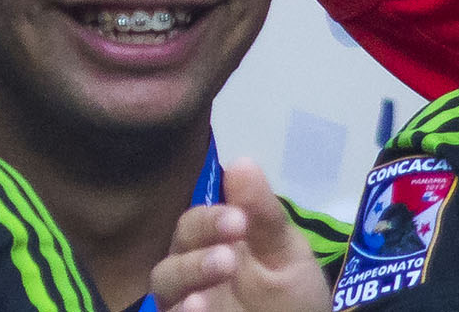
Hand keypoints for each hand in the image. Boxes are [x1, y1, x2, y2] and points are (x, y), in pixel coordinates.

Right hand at [153, 159, 335, 311]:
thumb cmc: (292, 295)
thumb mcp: (288, 254)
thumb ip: (264, 215)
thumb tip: (241, 161)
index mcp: (216, 240)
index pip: (199, 219)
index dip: (213, 217)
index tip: (239, 218)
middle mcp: (193, 265)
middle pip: (179, 242)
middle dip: (202, 239)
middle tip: (231, 250)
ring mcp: (185, 297)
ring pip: (166, 278)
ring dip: (191, 270)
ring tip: (222, 268)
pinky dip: (181, 307)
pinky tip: (198, 305)